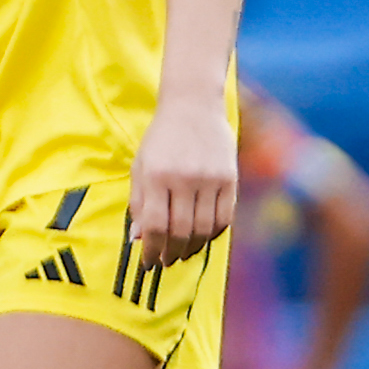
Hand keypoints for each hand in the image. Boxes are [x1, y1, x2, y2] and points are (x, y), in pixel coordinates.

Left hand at [129, 89, 236, 268]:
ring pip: (204, 229)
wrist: (193, 106)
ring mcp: (210, 178)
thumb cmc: (161, 139)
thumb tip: (138, 239)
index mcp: (157, 175)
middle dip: (171, 253)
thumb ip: (139, 203)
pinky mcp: (230, 178)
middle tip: (166, 262)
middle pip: (180, 231)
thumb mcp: (141, 166)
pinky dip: (214, 234)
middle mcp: (184, 178)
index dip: (151, 249)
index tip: (148, 262)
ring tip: (183, 253)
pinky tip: (203, 238)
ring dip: (192, 247)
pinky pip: (224, 217)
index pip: (155, 225)